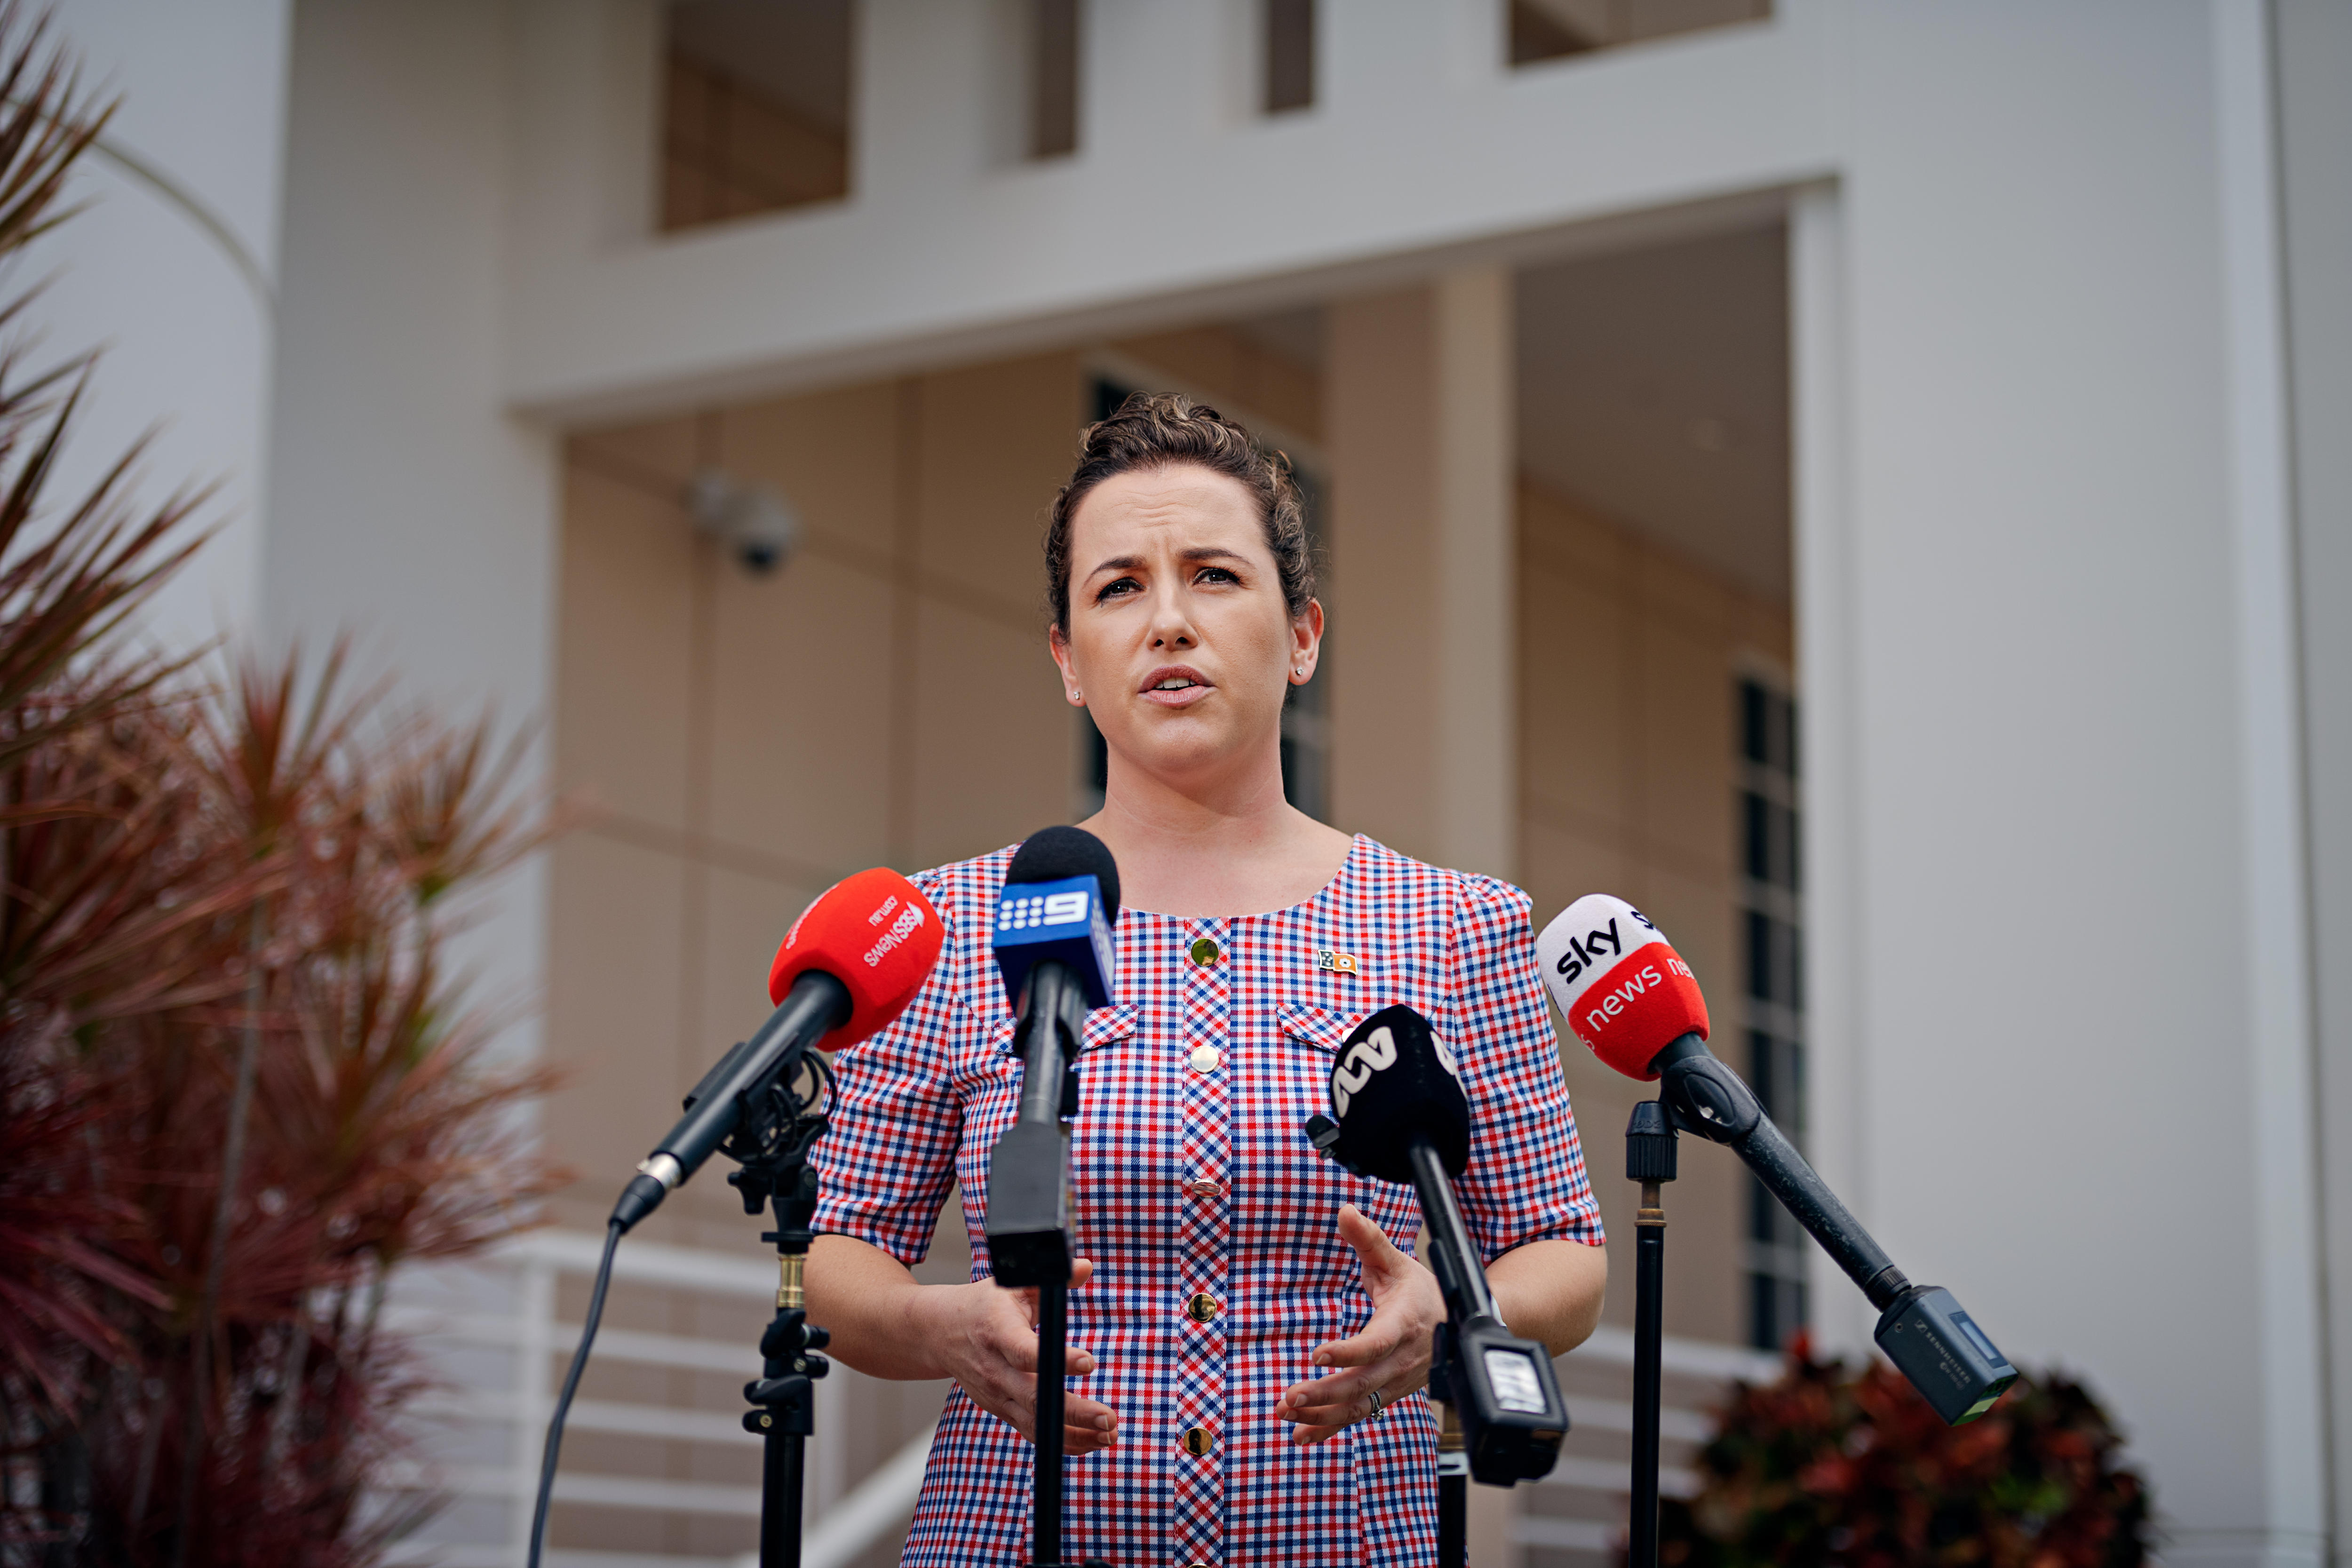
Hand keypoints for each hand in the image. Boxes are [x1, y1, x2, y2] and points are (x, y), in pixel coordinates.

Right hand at [917, 1258, 1117, 1454]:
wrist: (940, 1332)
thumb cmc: (985, 1304)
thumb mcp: (1013, 1281)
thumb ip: (1051, 1277)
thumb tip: (1085, 1267)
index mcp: (997, 1332)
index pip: (1026, 1351)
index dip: (1057, 1360)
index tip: (1089, 1362)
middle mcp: (994, 1369)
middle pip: (1034, 1397)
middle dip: (1074, 1412)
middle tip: (1109, 1418)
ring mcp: (996, 1394)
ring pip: (1035, 1422)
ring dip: (1074, 1434)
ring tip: (1109, 1436)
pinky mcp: (1000, 1409)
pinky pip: (1032, 1432)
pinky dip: (1061, 1441)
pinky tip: (1091, 1443)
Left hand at [1277, 1204, 1443, 1443]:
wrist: (1459, 1325)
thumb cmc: (1421, 1290)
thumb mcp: (1397, 1260)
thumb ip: (1369, 1238)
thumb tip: (1345, 1211)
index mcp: (1403, 1324)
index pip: (1376, 1344)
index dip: (1348, 1352)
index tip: (1317, 1354)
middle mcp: (1401, 1360)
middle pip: (1363, 1383)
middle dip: (1325, 1393)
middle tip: (1290, 1397)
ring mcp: (1396, 1383)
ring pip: (1359, 1405)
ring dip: (1322, 1415)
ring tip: (1287, 1414)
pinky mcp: (1389, 1395)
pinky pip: (1360, 1415)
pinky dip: (1330, 1428)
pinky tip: (1301, 1435)